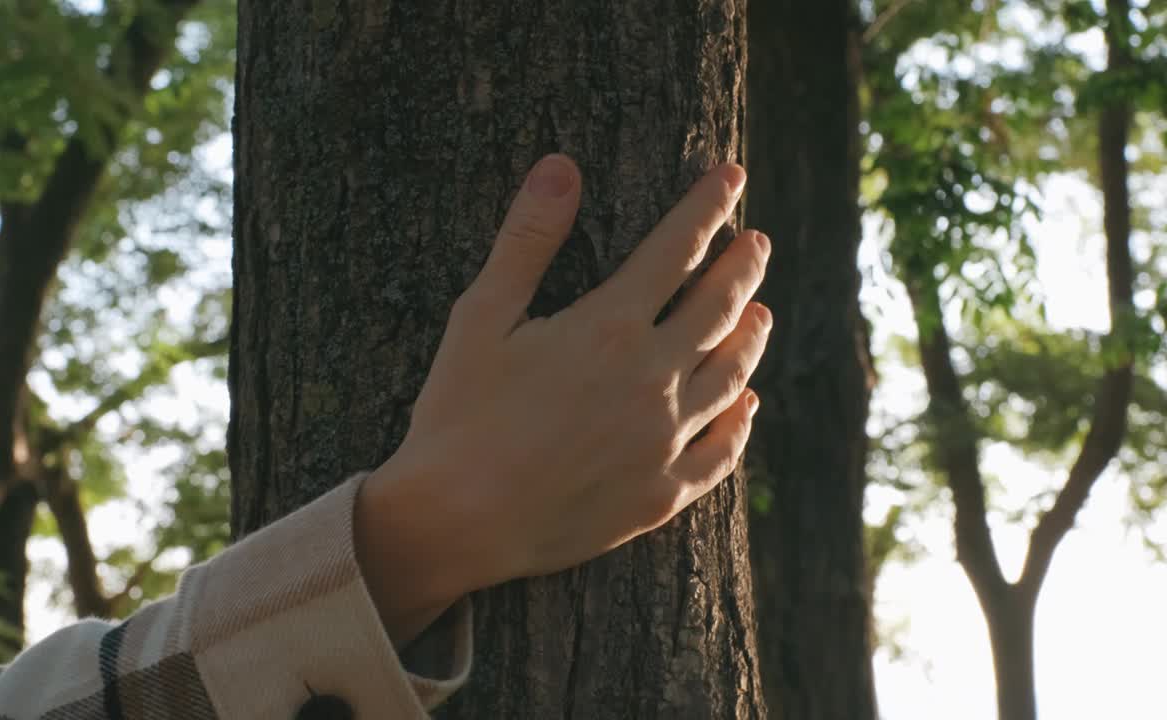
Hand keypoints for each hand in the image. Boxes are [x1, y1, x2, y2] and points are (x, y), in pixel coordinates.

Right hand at [356, 154, 770, 642]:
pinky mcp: (661, 494)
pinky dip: (741, 422)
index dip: (707, 207)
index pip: (676, 249)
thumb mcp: (480, 317)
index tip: (731, 176)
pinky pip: (721, 453)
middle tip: (758, 242)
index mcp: (609, 328)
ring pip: (731, 376)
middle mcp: (652, 380)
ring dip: (752, 337)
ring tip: (763, 313)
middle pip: (718, 308)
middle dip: (743, 266)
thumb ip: (526, 240)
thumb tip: (560, 166)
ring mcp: (664, 441)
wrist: (455, 523)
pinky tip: (747, 406)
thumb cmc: (458, 415)